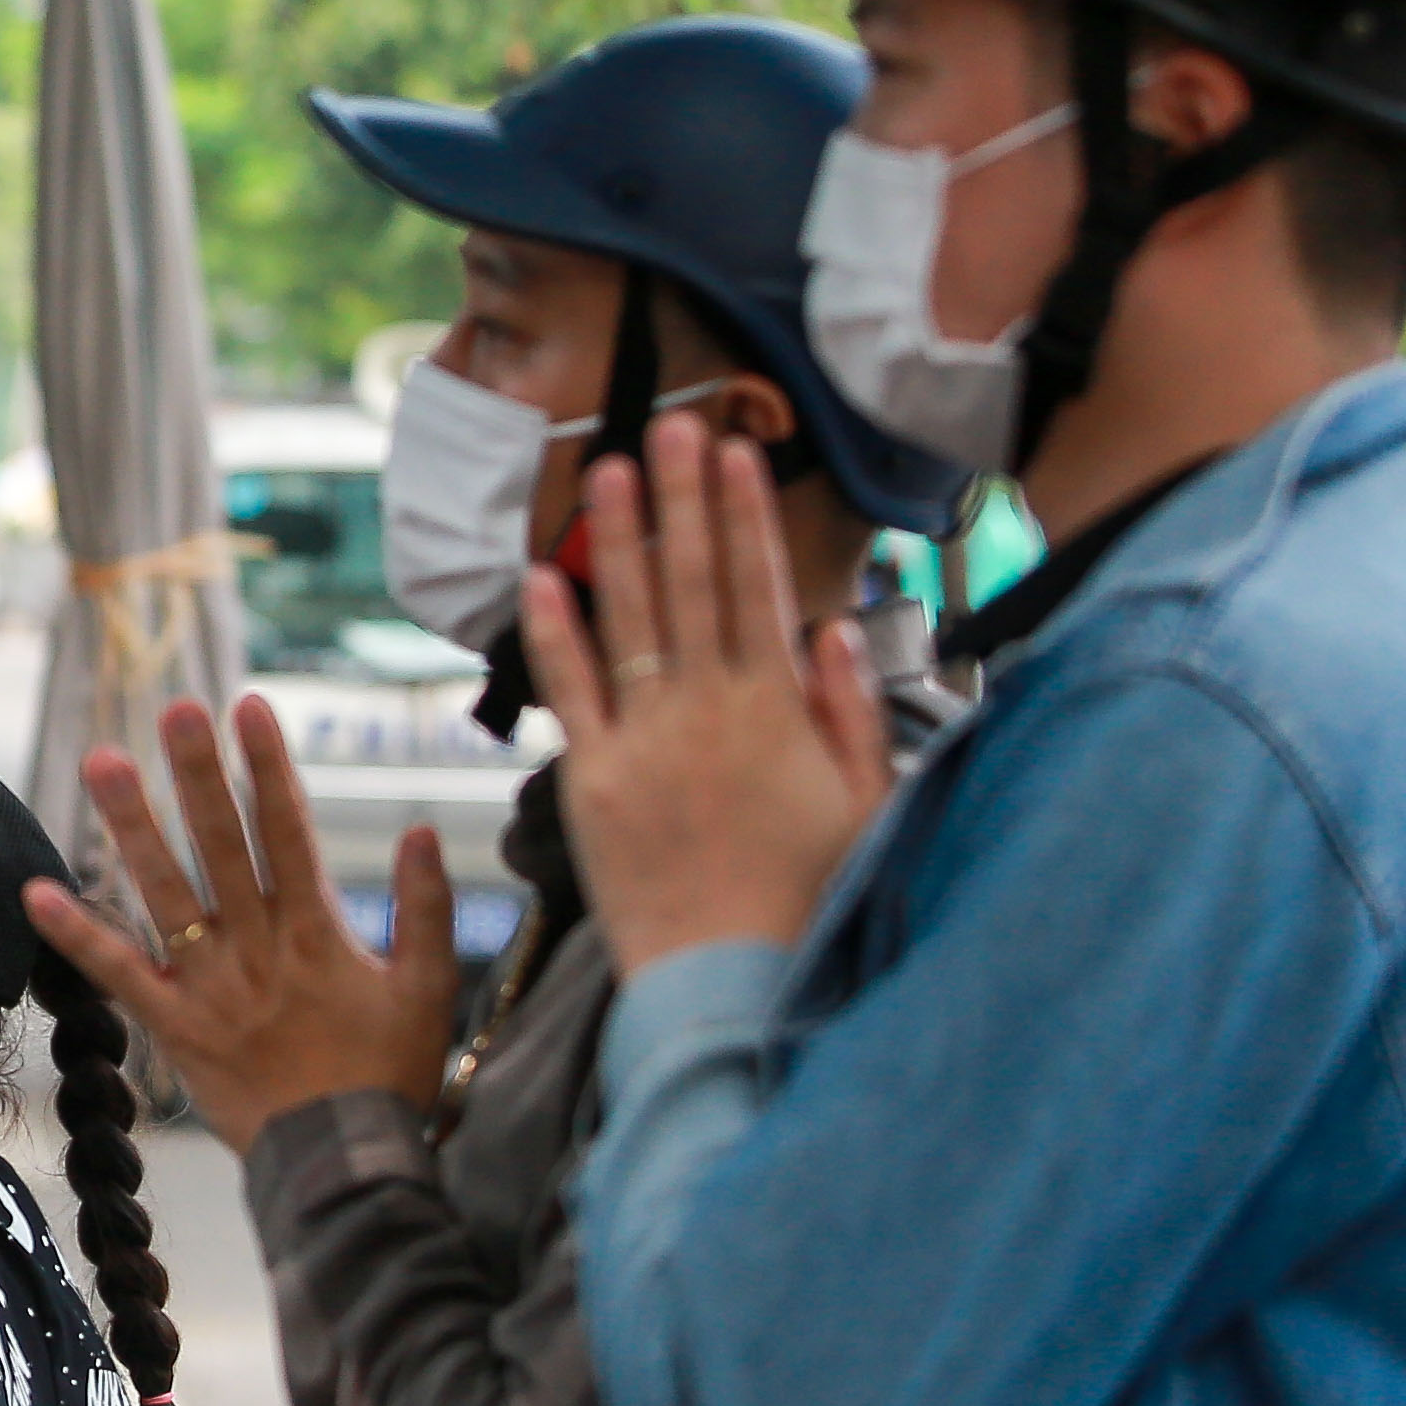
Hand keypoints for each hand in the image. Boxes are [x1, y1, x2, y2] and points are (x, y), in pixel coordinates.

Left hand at [21, 693, 456, 1155]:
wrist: (343, 1166)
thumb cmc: (391, 1078)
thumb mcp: (428, 989)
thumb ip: (425, 907)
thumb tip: (418, 827)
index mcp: (319, 933)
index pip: (289, 832)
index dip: (269, 768)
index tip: (249, 707)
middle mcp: (258, 949)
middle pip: (222, 846)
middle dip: (199, 773)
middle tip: (173, 710)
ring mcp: (210, 988)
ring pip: (165, 893)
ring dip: (133, 825)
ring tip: (103, 761)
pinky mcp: (175, 1029)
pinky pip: (119, 976)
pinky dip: (76, 935)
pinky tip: (36, 890)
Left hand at [518, 414, 890, 973]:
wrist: (732, 979)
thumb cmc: (805, 901)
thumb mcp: (864, 801)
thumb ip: (847, 711)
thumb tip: (832, 630)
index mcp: (777, 710)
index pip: (758, 587)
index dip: (744, 516)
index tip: (735, 455)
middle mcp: (709, 711)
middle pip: (694, 583)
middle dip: (683, 499)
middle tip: (673, 427)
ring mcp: (647, 743)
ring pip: (630, 620)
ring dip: (617, 540)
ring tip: (609, 471)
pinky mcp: (594, 783)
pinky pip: (572, 693)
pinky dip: (555, 633)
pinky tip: (541, 578)